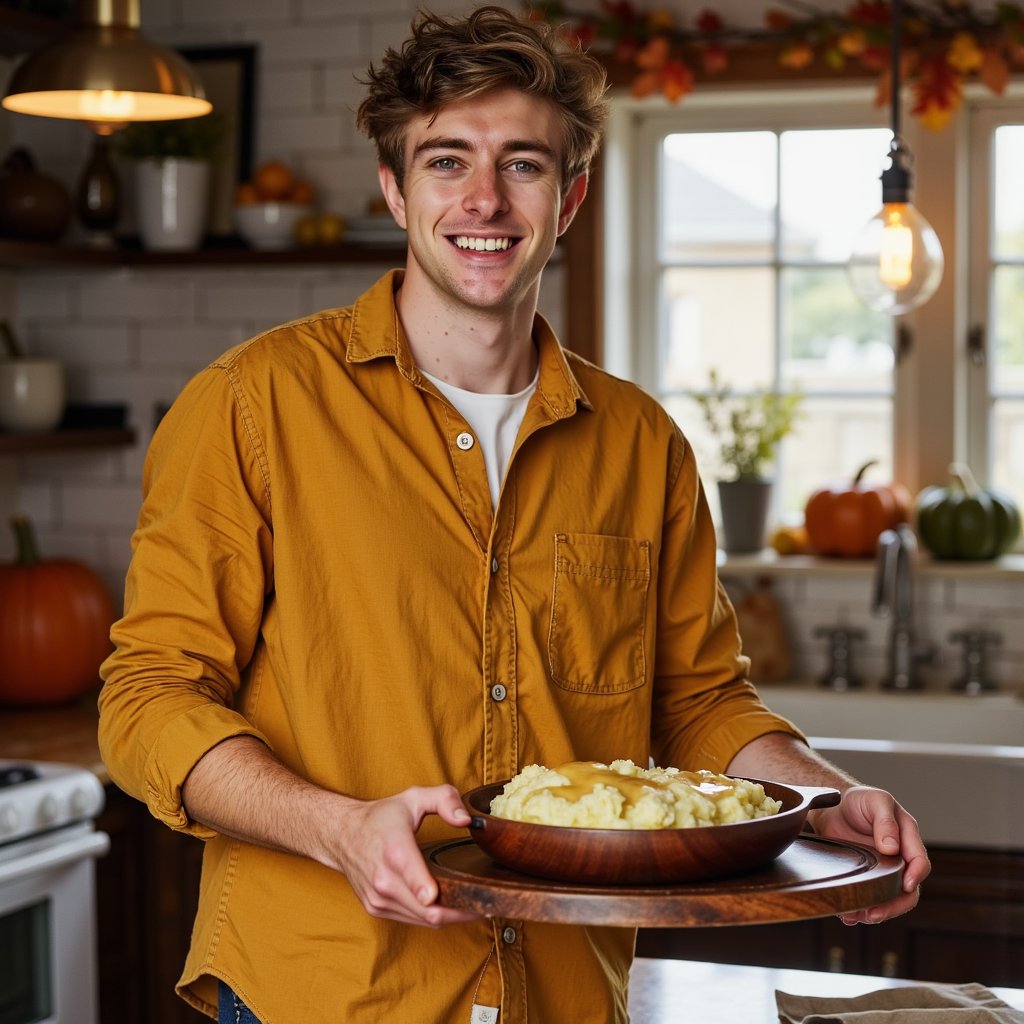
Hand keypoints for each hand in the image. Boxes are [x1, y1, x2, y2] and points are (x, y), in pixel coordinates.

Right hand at [330, 784, 480, 927]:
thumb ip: (445, 800)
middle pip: (429, 911)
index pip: (419, 884)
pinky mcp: (376, 908)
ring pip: (423, 920)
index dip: (444, 898)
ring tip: (472, 905)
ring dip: (448, 916)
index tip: (469, 903)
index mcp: (395, 851)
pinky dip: (431, 916)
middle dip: (461, 911)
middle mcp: (384, 879)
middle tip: (487, 904)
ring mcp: (378, 897)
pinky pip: (412, 920)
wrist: (342, 834)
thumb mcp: (414, 797)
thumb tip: (466, 821)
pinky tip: (445, 905)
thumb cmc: (381, 817)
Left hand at [810, 784, 930, 924]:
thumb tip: (892, 848)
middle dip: (894, 905)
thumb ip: (885, 820)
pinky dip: (859, 910)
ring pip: (888, 900)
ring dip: (875, 912)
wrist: (833, 808)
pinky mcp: (866, 878)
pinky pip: (868, 899)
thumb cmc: (858, 801)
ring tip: (856, 917)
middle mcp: (899, 858)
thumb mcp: (875, 801)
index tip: (906, 885)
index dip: (916, 875)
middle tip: (874, 913)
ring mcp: (883, 871)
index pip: (919, 862)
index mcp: (907, 838)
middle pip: (908, 890)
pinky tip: (846, 916)